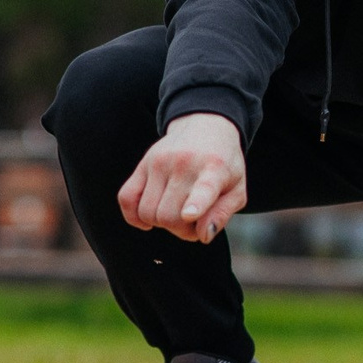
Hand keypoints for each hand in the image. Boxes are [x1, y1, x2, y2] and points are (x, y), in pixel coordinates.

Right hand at [118, 113, 247, 242]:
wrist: (205, 126)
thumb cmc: (224, 164)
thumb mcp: (237, 188)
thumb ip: (222, 214)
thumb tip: (203, 236)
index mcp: (215, 169)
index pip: (203, 189)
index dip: (195, 205)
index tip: (189, 215)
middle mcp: (184, 163)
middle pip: (169, 216)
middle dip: (181, 231)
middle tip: (193, 224)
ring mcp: (159, 162)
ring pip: (148, 212)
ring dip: (161, 224)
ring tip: (177, 215)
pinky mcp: (143, 163)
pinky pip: (126, 198)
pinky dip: (134, 216)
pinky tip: (149, 219)